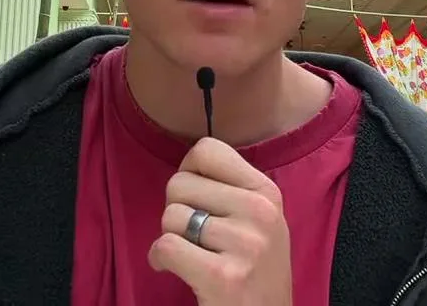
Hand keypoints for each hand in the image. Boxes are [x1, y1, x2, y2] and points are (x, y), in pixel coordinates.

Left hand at [148, 137, 292, 304]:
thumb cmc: (255, 271)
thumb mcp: (261, 220)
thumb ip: (231, 189)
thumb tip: (188, 163)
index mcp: (266, 192)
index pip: (207, 150)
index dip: (188, 171)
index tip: (194, 197)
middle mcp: (259, 212)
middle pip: (180, 183)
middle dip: (176, 209)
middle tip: (192, 235)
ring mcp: (243, 244)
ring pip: (170, 216)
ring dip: (170, 238)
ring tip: (190, 255)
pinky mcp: (222, 276)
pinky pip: (165, 246)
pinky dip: (159, 260)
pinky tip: (173, 269)